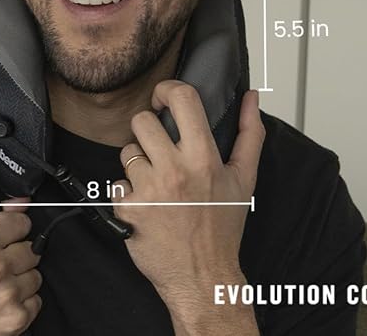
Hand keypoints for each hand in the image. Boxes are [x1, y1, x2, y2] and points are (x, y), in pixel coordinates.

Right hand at [0, 199, 41, 335]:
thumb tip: (19, 201)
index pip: (22, 222)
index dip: (14, 229)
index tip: (9, 236)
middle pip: (32, 249)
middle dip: (17, 255)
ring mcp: (7, 294)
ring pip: (35, 275)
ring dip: (20, 279)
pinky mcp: (15, 317)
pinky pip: (36, 301)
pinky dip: (22, 302)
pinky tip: (2, 301)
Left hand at [112, 84, 263, 319]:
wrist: (203, 277)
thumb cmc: (222, 227)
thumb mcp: (244, 178)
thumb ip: (249, 133)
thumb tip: (250, 97)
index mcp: (204, 158)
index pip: (182, 98)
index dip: (167, 89)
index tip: (164, 98)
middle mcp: (175, 170)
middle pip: (141, 120)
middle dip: (148, 131)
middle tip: (160, 149)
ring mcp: (149, 189)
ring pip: (127, 151)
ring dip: (138, 163)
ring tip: (156, 182)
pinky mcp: (128, 209)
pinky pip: (116, 182)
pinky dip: (127, 192)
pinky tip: (146, 204)